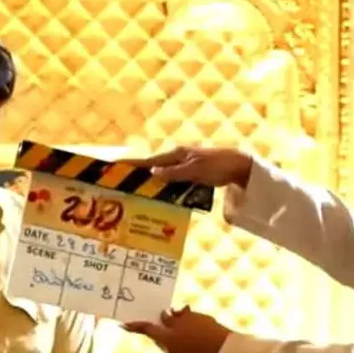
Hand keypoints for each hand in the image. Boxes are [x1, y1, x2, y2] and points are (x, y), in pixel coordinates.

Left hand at [122, 307, 235, 352]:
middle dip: (161, 320)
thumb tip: (165, 315)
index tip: (121, 324)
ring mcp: (178, 351)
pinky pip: (179, 337)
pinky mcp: (188, 351)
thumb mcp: (185, 318)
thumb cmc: (202, 330)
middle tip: (166, 309)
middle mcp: (167, 347)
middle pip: (158, 331)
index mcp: (163, 339)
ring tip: (184, 311)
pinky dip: (182, 328)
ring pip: (170, 334)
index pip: (145, 328)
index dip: (133, 325)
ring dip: (173, 323)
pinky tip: (192, 318)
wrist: (223, 348)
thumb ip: (171, 316)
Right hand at [126, 146, 253, 189]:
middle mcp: (178, 159)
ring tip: (135, 192)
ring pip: (163, 176)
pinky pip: (174, 182)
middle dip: (137, 175)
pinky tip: (161, 197)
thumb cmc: (218, 166)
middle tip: (119, 182)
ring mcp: (185, 166)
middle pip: (153, 168)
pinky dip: (166, 188)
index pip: (148, 161)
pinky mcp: (192, 174)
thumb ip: (174, 173)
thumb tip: (152, 172)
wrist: (240, 166)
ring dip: (151, 184)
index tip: (113, 166)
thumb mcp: (195, 171)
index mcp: (176, 155)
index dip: (131, 164)